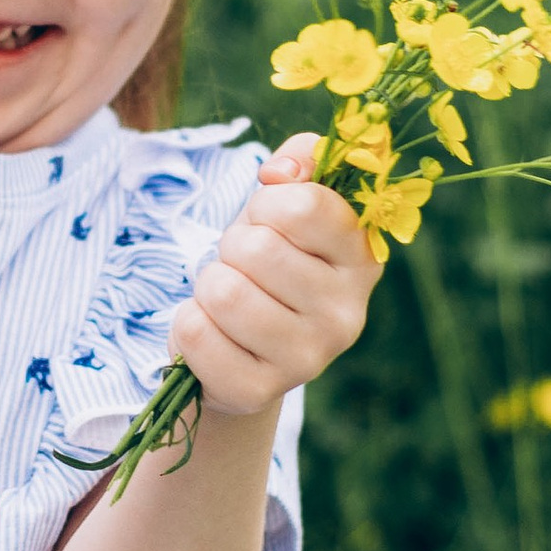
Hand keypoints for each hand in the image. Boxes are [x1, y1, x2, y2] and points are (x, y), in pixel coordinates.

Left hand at [167, 139, 378, 419]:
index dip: (269, 202)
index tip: (270, 220)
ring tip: (228, 298)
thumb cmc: (269, 258)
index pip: (307, 206)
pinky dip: (188, 323)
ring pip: (224, 292)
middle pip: (257, 248)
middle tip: (243, 267)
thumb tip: (280, 171)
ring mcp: (307, 359)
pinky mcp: (259, 391)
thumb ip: (300, 159)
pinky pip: (195, 332)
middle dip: (232, 247)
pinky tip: (214, 332)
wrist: (243, 343)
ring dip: (208, 284)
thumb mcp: (287, 200)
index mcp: (362, 258)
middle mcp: (348, 314)